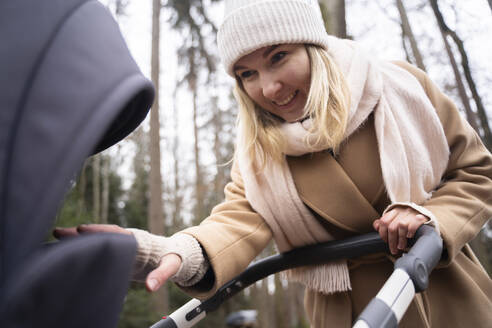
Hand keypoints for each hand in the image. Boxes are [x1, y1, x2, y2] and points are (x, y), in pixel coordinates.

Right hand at [53, 224, 181, 291]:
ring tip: (56, 235)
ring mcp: (119, 244)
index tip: (83, 230)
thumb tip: (150, 287)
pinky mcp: (115, 251)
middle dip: (81, 233)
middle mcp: (125, 239)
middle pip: (101, 233)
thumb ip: (161, 275)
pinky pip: (97, 246)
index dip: (100, 232)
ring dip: (78, 237)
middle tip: (60, 232)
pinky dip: (83, 246)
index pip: (116, 233)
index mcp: (137, 240)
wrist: (171, 254)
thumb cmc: (171, 258)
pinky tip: (65, 248)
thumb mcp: (170, 266)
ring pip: (97, 238)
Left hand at [372, 207, 427, 254]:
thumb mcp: (395, 218)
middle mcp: (401, 211)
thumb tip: (376, 226)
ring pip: (401, 226)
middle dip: (391, 241)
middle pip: (392, 227)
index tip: (385, 241)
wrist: (423, 213)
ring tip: (401, 246)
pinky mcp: (420, 217)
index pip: (383, 221)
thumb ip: (385, 222)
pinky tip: (409, 237)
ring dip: (400, 239)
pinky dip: (410, 232)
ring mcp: (411, 214)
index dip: (383, 233)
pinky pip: (413, 225)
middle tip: (393, 249)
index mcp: (393, 211)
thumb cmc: (406, 218)